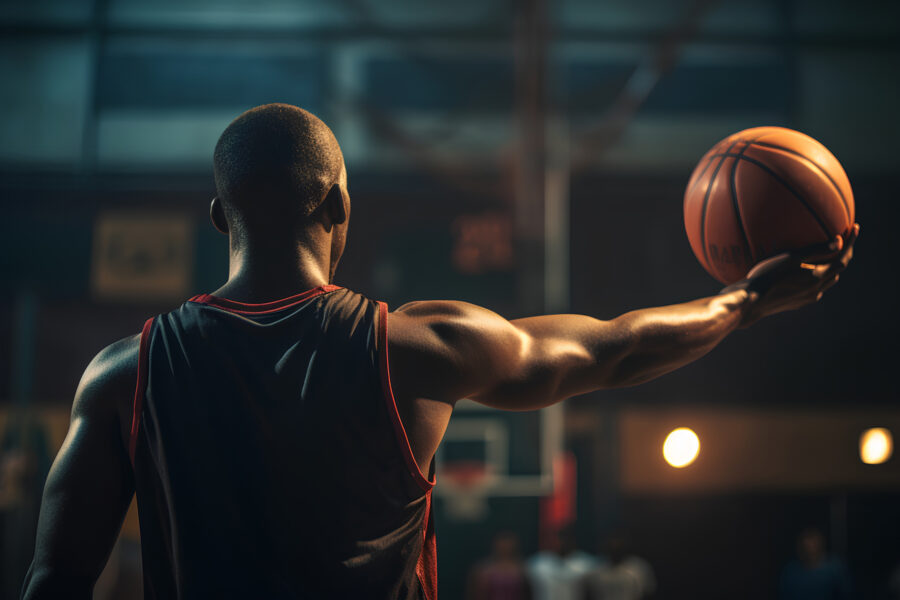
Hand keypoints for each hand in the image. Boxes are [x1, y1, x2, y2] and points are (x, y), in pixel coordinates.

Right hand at [724, 223, 858, 327]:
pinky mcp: (797, 303)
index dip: (851, 243)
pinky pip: (814, 289)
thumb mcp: (789, 258)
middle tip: (842, 240)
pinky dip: (817, 278)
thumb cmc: (766, 276)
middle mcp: (817, 289)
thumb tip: (839, 239)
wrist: (751, 302)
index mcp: (817, 277)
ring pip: (827, 281)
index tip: (854, 228)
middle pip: (838, 270)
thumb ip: (815, 250)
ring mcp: (807, 298)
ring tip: (826, 255)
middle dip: (843, 254)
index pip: (843, 258)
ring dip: (831, 267)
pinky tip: (805, 273)